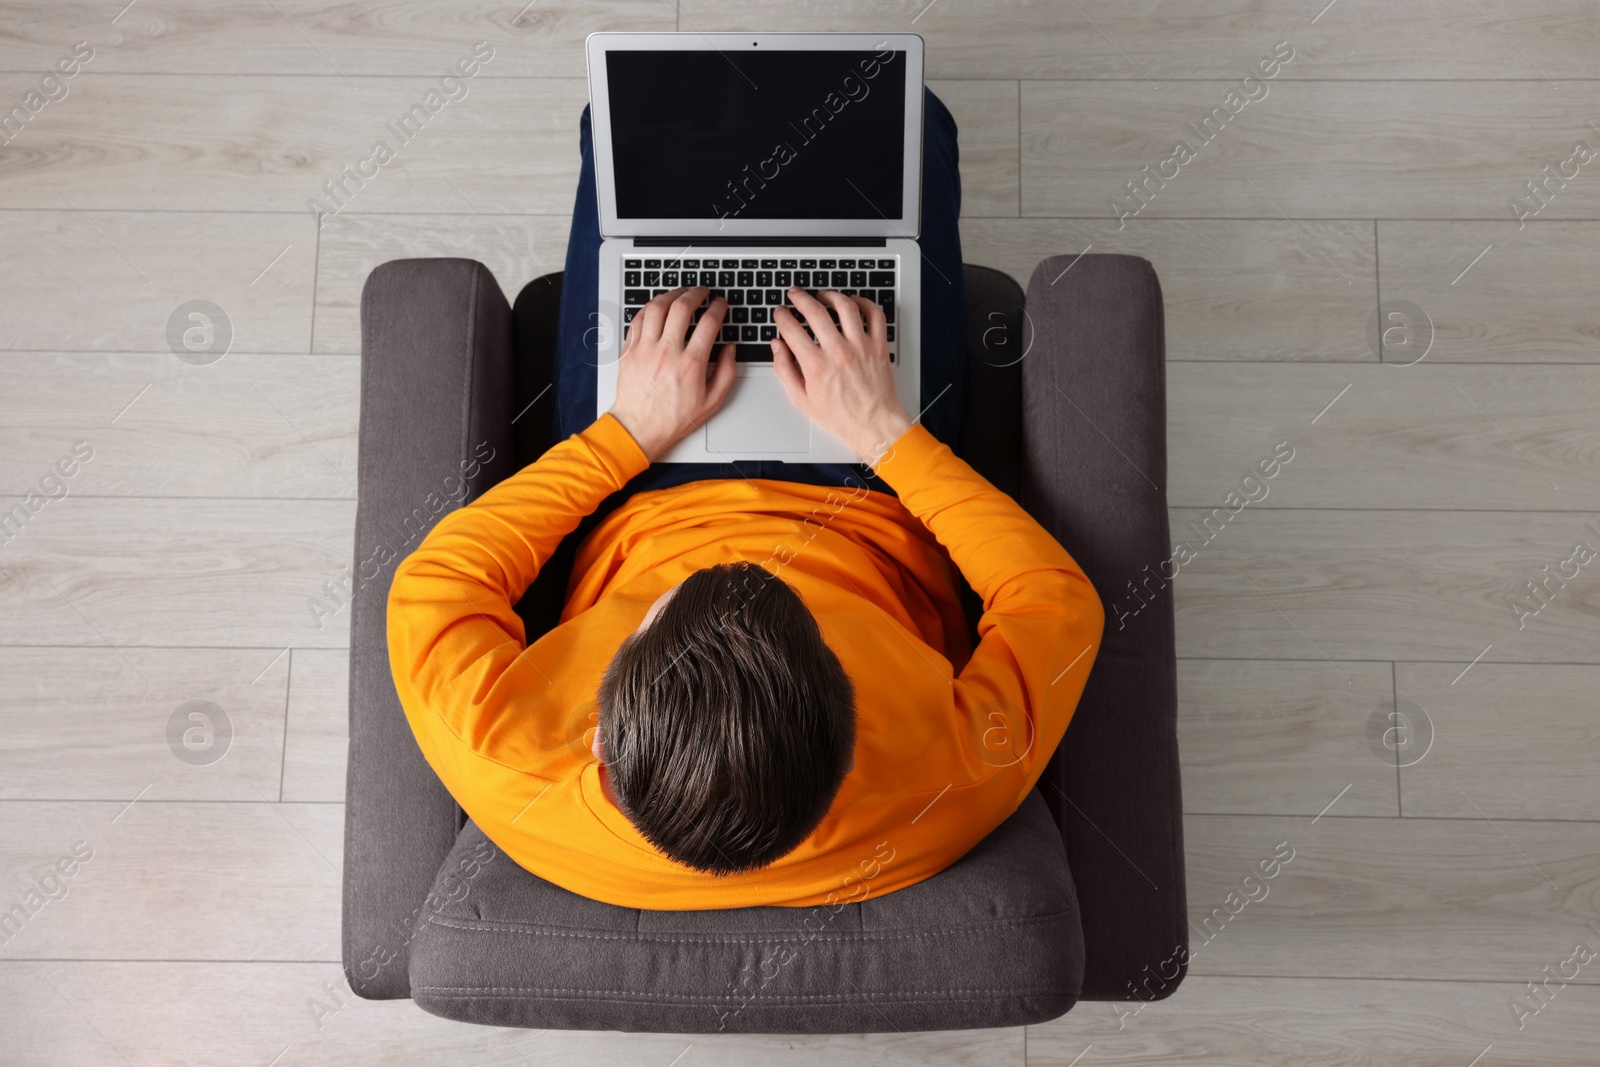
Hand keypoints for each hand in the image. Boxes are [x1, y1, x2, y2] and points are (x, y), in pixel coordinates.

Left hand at [607, 286, 737, 460]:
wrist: (639, 428)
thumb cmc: (673, 418)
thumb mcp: (712, 402)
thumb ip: (727, 373)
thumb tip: (730, 350)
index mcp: (691, 363)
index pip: (709, 322)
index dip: (718, 307)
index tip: (720, 304)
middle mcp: (667, 351)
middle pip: (682, 307)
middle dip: (696, 293)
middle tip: (702, 291)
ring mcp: (645, 348)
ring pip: (657, 307)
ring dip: (671, 294)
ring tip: (680, 292)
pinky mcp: (630, 350)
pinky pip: (638, 319)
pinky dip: (649, 308)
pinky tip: (657, 307)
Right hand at [770, 287, 912, 466]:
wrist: (873, 425)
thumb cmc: (841, 416)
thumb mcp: (802, 399)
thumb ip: (785, 370)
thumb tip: (777, 346)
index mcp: (816, 365)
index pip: (792, 329)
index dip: (781, 316)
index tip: (780, 312)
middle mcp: (838, 352)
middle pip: (815, 311)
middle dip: (800, 298)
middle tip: (795, 294)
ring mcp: (861, 346)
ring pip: (845, 306)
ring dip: (830, 295)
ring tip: (822, 295)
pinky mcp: (879, 346)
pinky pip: (874, 314)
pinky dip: (864, 303)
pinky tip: (853, 302)